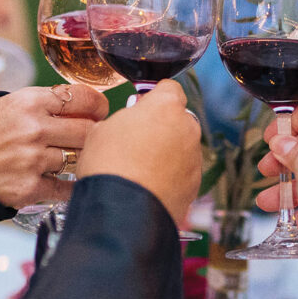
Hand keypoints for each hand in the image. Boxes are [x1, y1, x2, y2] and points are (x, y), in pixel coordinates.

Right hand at [0, 84, 108, 207]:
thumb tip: (90, 105)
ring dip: (81, 160)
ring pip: (80, 159)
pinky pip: (67, 189)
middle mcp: (32, 129)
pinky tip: (69, 183)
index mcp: (29, 102)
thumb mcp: (11, 104)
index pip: (83, 97)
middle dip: (94, 134)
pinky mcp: (28, 189)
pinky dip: (71, 187)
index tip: (100, 111)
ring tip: (74, 159)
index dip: (98, 105)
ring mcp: (31, 160)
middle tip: (92, 139)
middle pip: (88, 130)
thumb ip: (47, 103)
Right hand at [76, 79, 201, 224]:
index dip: (154, 96)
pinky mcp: (195, 183)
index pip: (169, 88)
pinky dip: (171, 174)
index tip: (143, 106)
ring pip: (182, 146)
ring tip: (139, 168)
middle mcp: (187, 127)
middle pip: (177, 118)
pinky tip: (148, 184)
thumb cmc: (109, 165)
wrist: (122, 210)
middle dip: (162, 126)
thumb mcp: (102, 130)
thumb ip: (124, 118)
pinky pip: (183, 171)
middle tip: (137, 140)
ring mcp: (194, 156)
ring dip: (167, 151)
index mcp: (166, 106)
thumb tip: (128, 124)